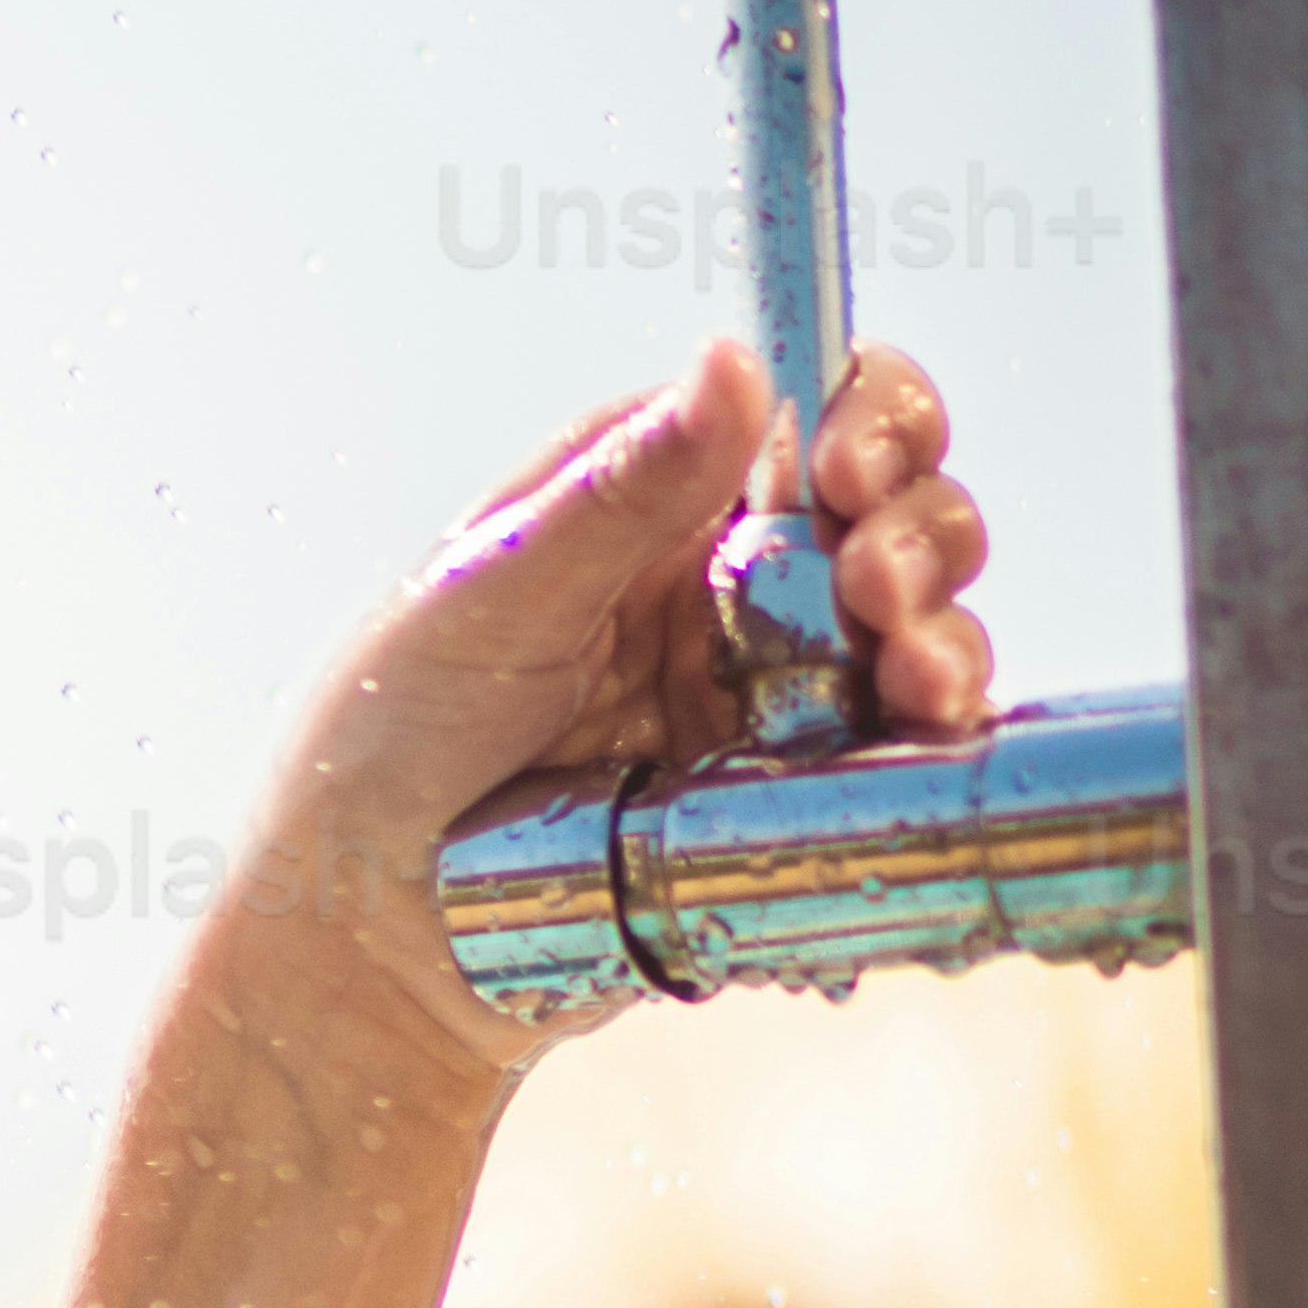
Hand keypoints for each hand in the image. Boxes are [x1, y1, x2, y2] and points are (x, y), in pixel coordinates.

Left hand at [270, 323, 999, 887]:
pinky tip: (931, 734)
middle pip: (887, 512)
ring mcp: (759, 692)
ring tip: (916, 672)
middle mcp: (718, 584)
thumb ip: (618, 494)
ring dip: (941, 632)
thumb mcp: (487, 601)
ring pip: (911, 628)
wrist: (366, 945)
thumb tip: (731, 362)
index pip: (801, 409)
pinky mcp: (780, 798)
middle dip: (915, 531)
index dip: (863, 417)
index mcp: (646, 502)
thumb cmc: (382, 754)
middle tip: (876, 585)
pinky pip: (890, 750)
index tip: (851, 466)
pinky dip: (930, 736)